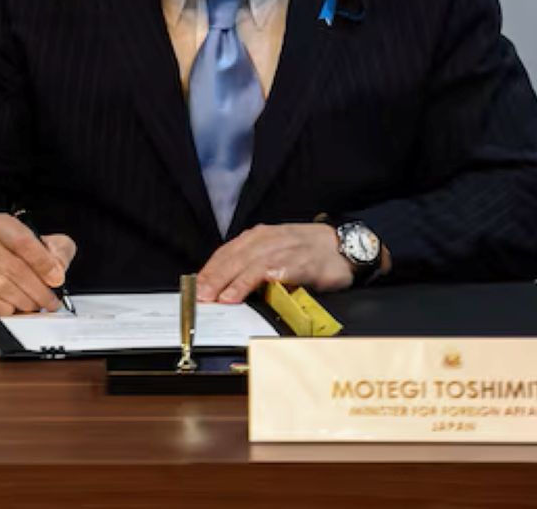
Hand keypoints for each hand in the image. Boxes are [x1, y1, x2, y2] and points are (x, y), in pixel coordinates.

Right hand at [0, 213, 76, 316]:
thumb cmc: (16, 252)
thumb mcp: (43, 242)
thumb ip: (59, 251)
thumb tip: (58, 271)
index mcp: (1, 226)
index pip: (23, 242)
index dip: (43, 263)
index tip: (58, 279)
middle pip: (15, 269)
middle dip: (39, 290)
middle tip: (52, 301)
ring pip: (2, 287)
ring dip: (25, 301)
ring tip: (36, 305)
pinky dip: (5, 308)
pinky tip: (15, 307)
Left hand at [195, 223, 351, 302]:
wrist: (343, 245)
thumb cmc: (308, 252)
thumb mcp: (277, 252)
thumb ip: (255, 264)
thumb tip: (228, 285)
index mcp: (258, 237)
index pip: (226, 253)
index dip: (209, 270)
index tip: (194, 286)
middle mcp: (265, 239)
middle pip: (230, 258)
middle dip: (211, 278)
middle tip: (197, 296)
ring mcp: (281, 249)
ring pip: (245, 264)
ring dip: (226, 282)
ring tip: (213, 299)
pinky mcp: (296, 262)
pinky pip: (268, 272)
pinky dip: (249, 283)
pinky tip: (237, 295)